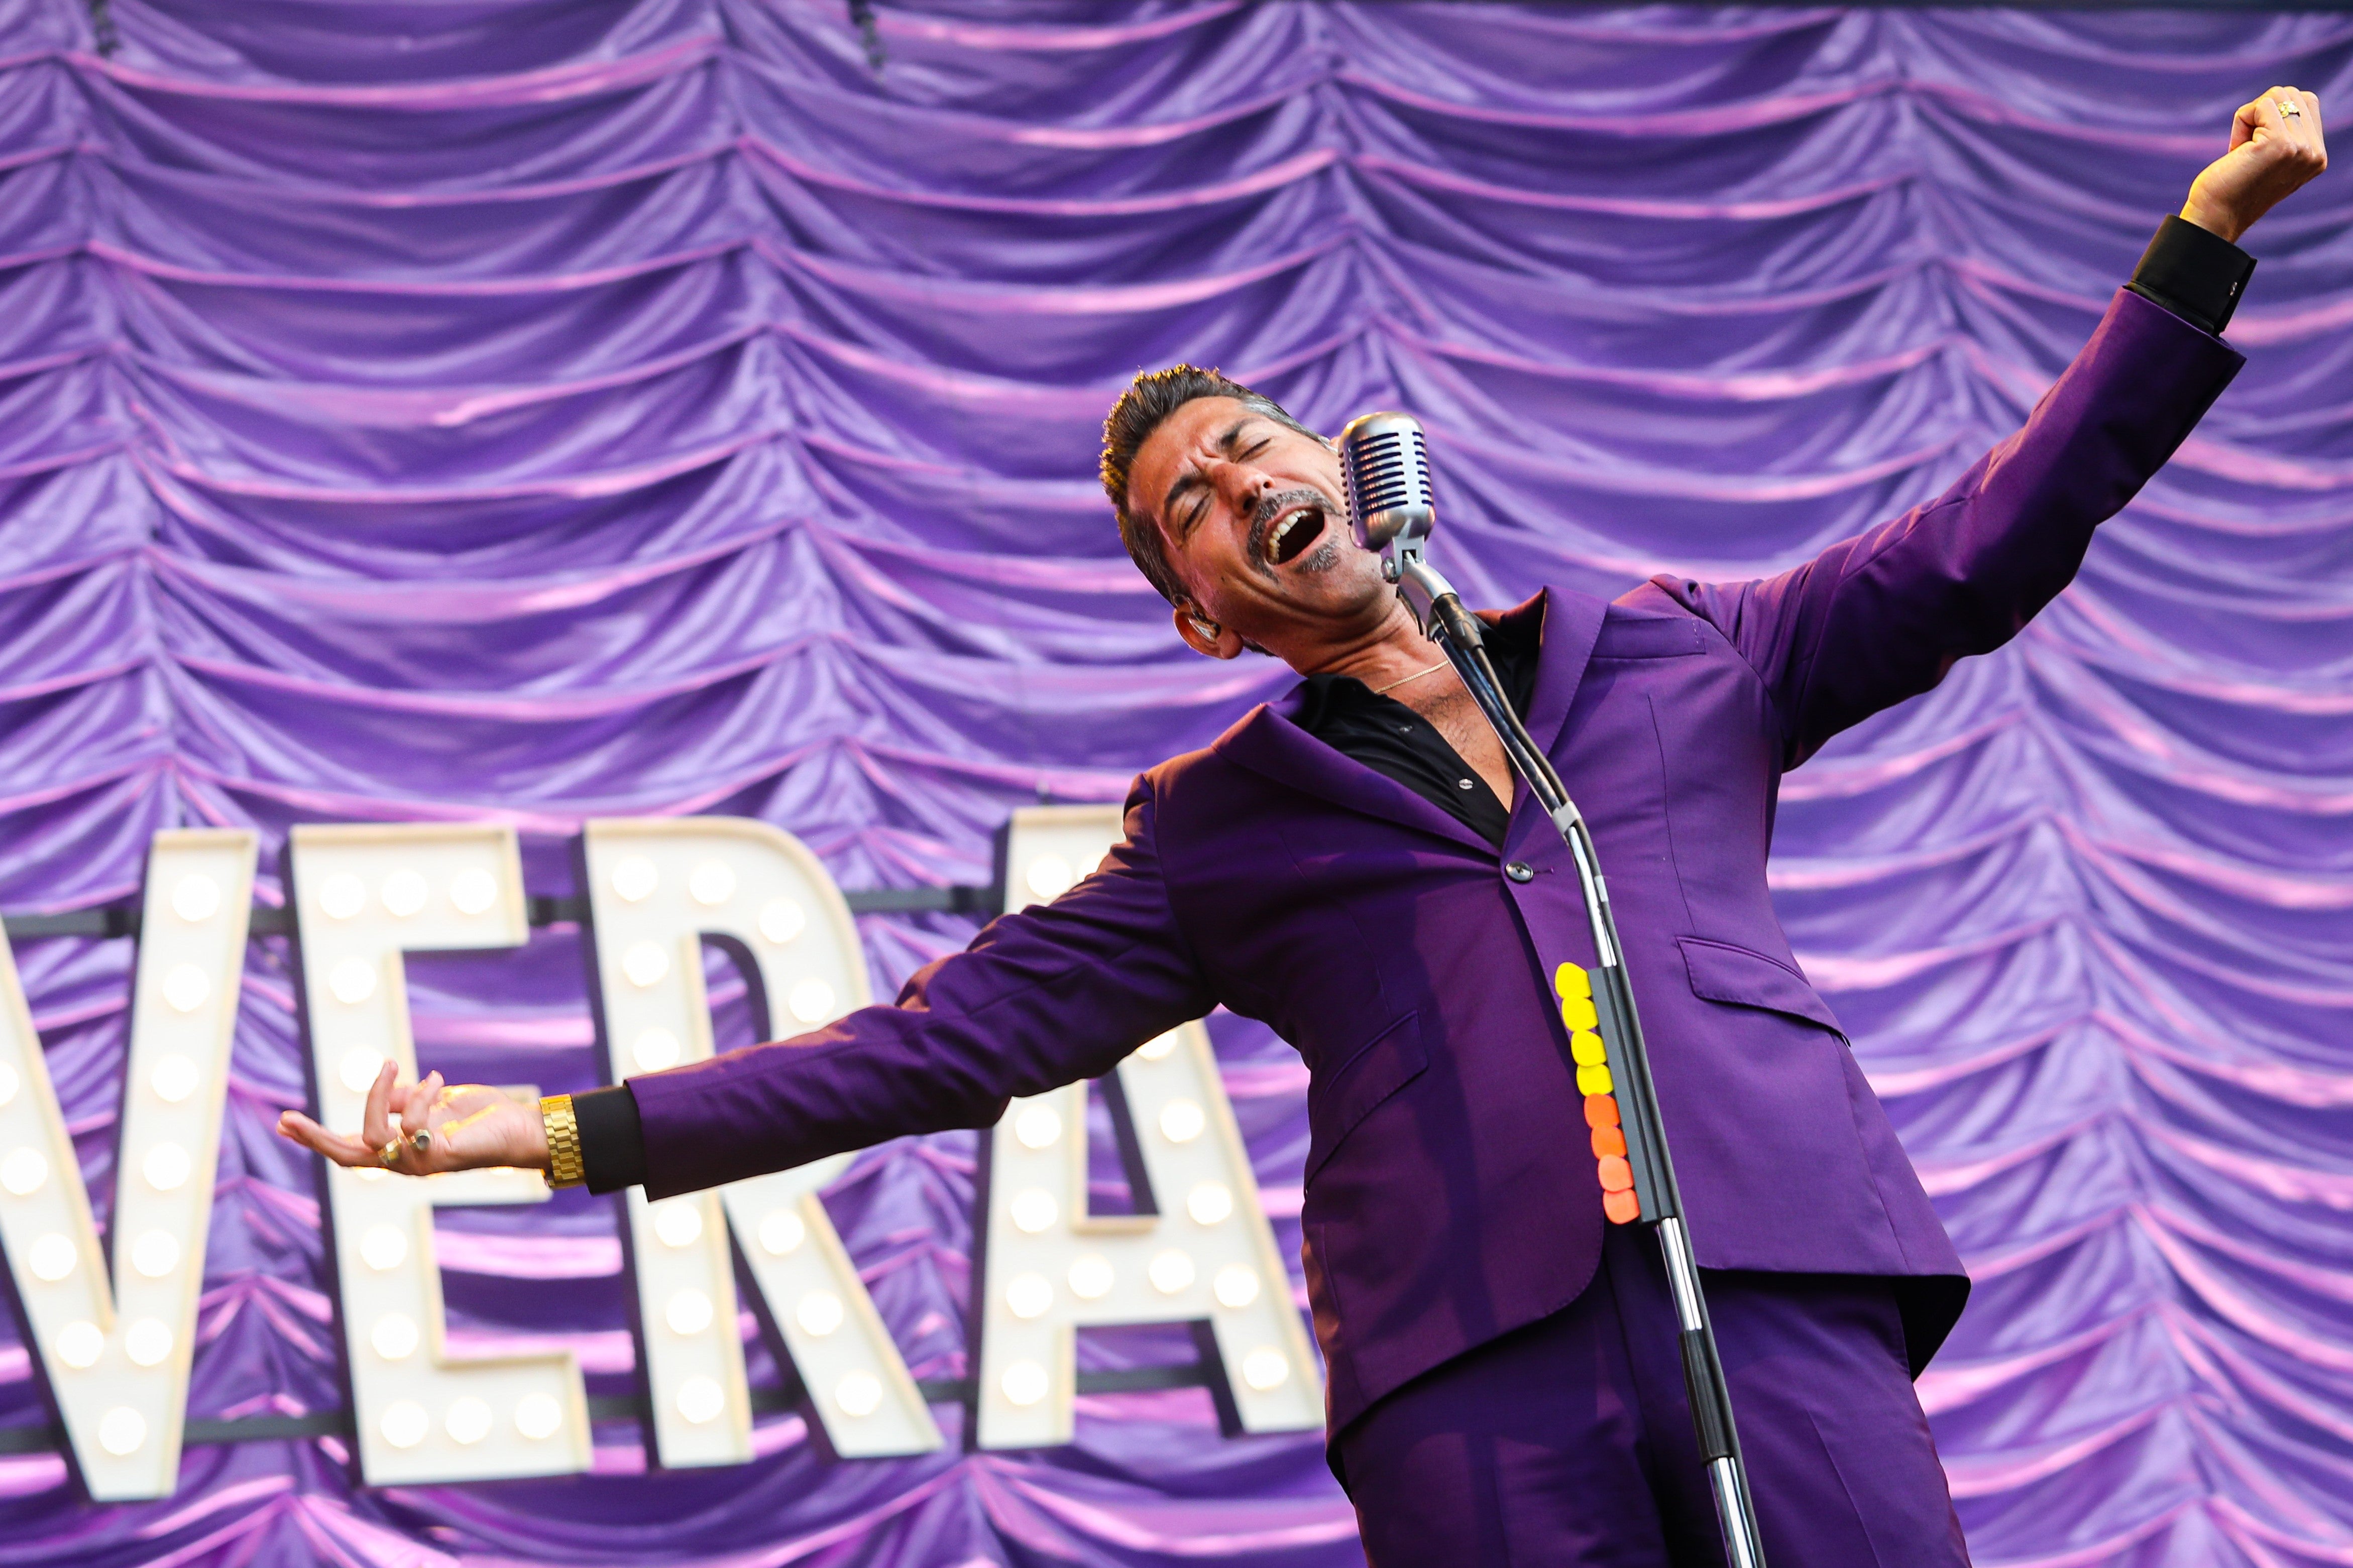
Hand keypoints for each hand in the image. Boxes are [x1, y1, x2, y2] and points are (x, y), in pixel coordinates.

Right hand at [276, 1062, 549, 1177]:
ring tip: (395, 1064)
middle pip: (346, 1156)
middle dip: (315, 1138)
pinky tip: (438, 1079)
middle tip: (287, 1118)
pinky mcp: (438, 1157)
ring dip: (379, 1094)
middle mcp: (402, 1162)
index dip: (315, 1137)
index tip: (282, 1121)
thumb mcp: (434, 1101)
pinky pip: (410, 1125)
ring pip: (372, 1136)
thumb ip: (405, 1099)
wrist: (521, 1129)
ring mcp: (418, 1164)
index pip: (348, 1146)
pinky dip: (420, 1095)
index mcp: (398, 1149)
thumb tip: (386, 1091)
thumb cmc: (480, 1116)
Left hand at [2182, 86, 2326, 243]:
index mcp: (2317, 155)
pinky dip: (2241, 121)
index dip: (2273, 114)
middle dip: (2262, 112)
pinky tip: (2236, 150)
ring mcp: (2300, 148)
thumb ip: (2288, 132)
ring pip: (2277, 95)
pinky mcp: (2279, 145)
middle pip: (2292, 94)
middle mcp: (2315, 152)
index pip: (2307, 102)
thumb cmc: (2232, 187)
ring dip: (2250, 116)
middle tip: (2246, 147)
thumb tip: (2283, 96)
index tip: (2257, 145)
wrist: (2215, 218)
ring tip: (2242, 149)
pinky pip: (2260, 105)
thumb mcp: (2271, 158)